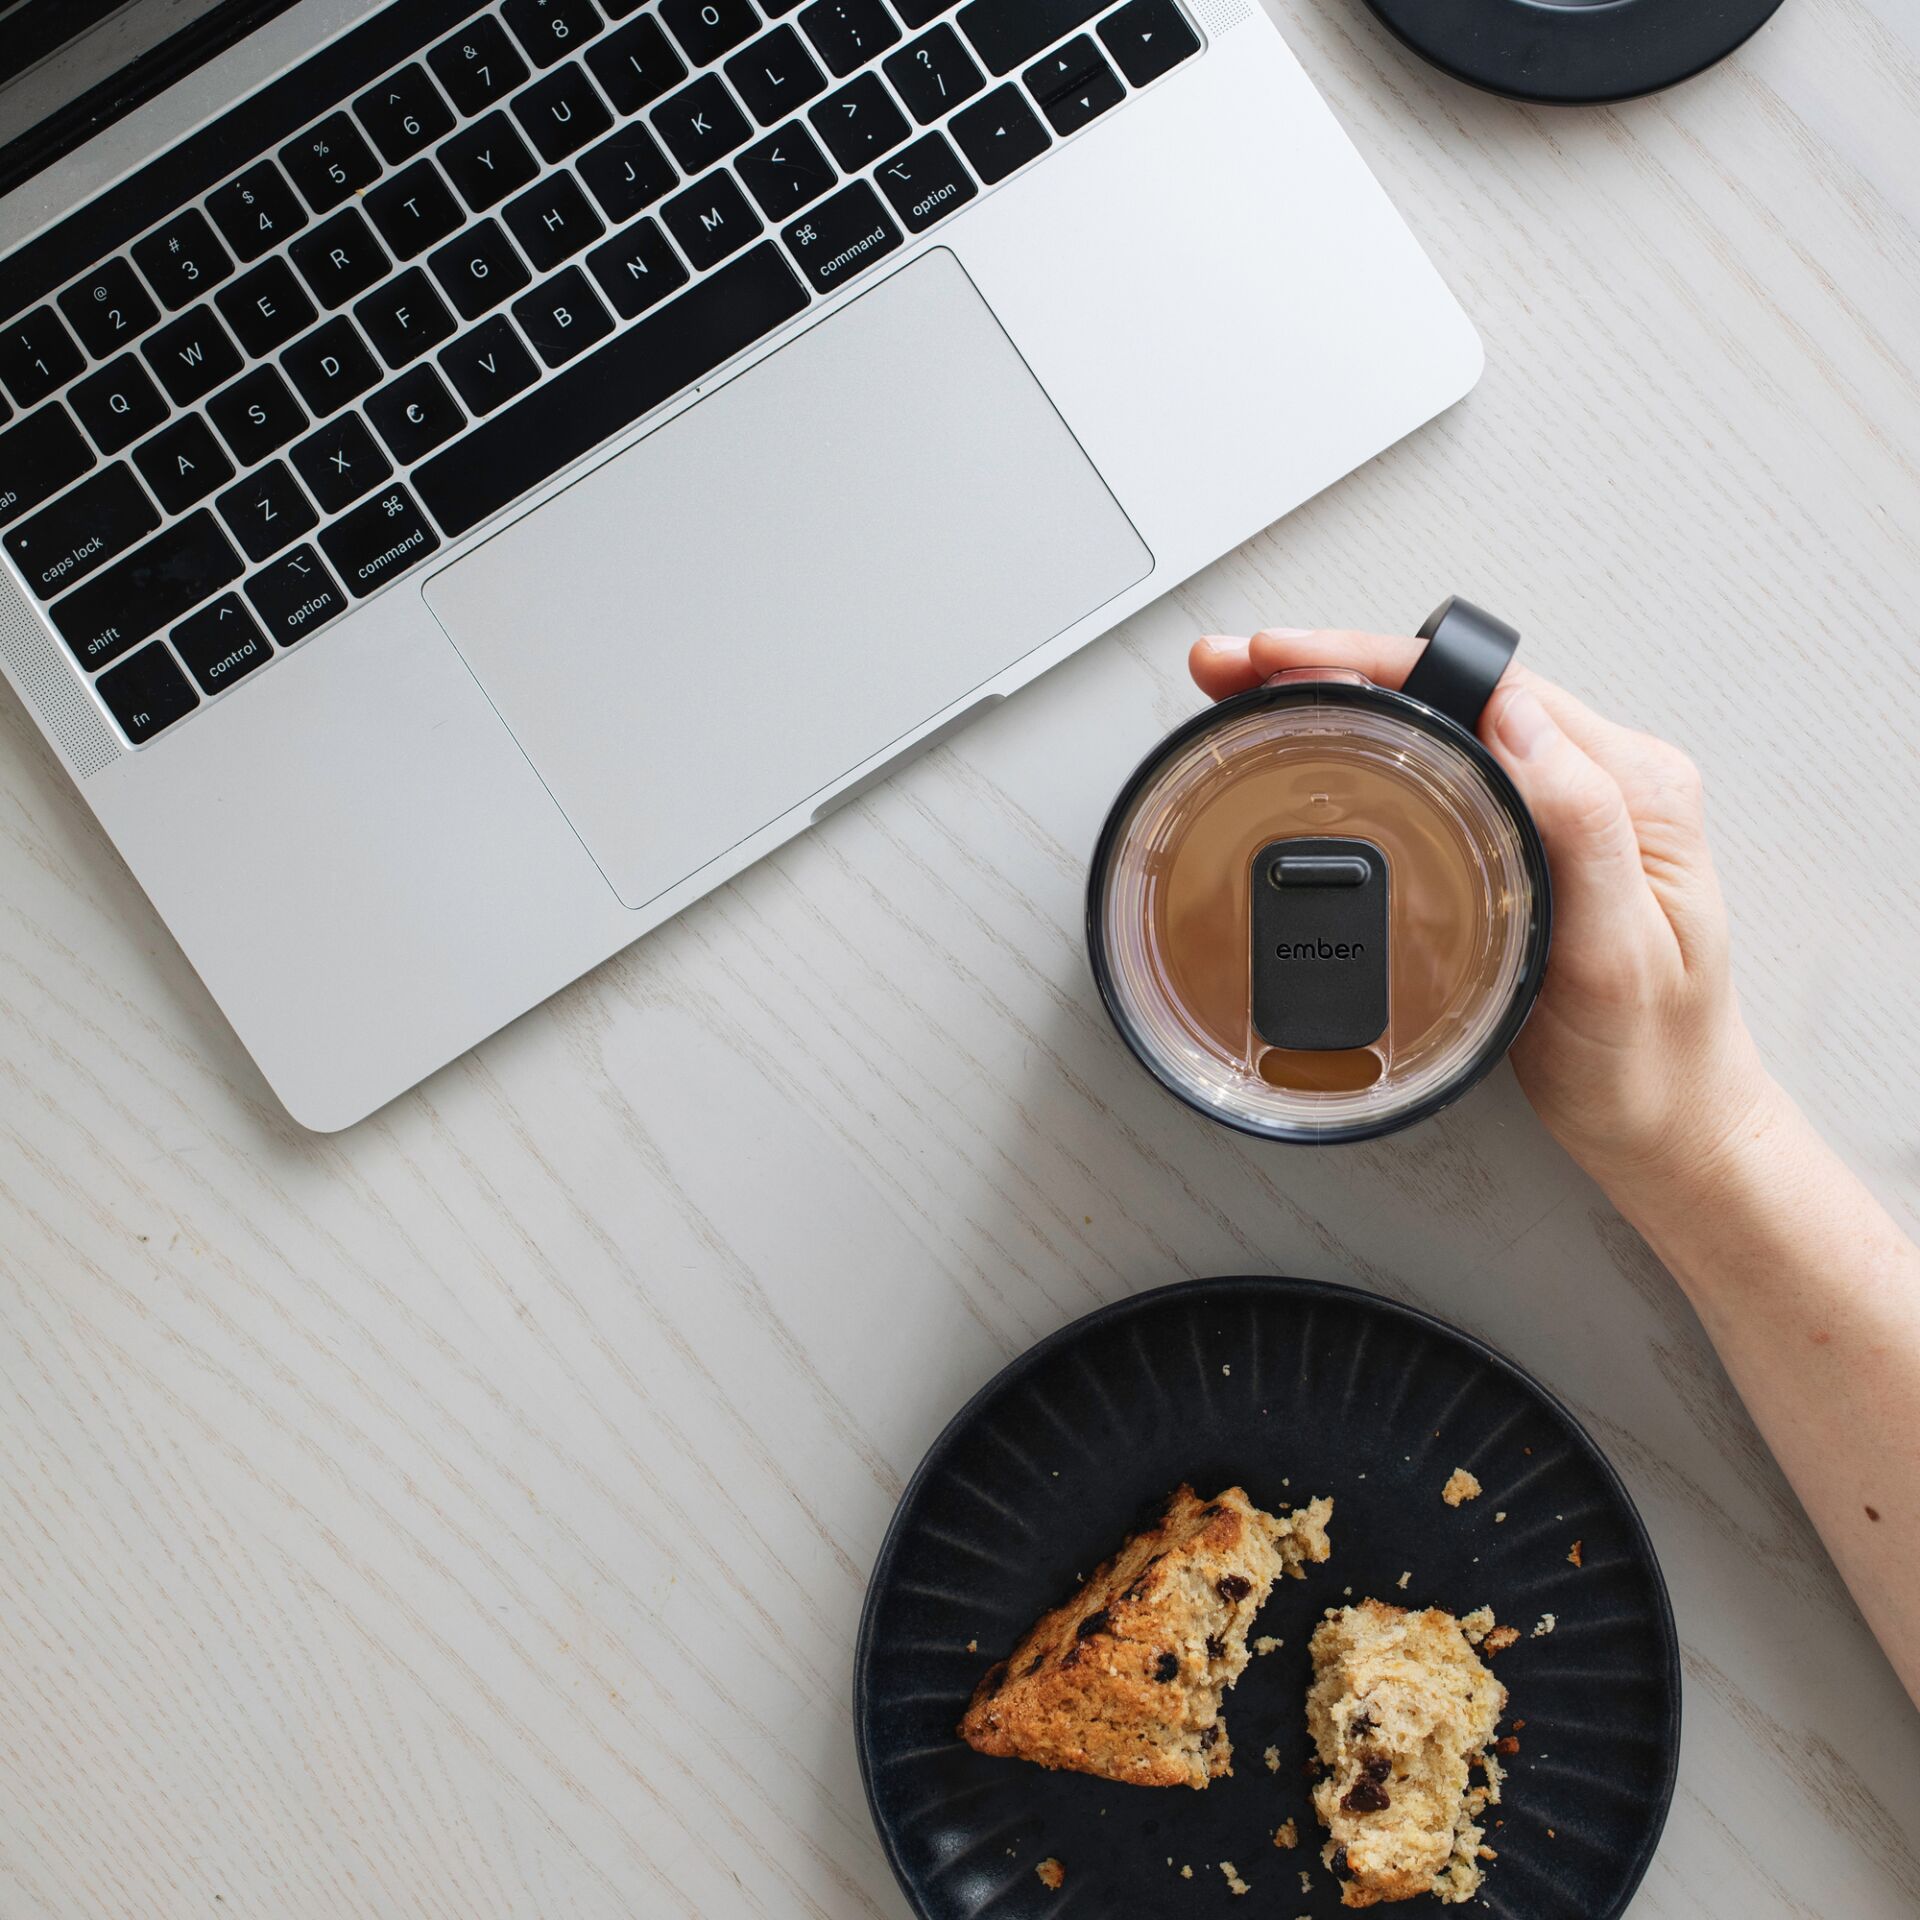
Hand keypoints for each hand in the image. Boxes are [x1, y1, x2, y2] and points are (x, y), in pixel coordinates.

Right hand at [1188, 627, 1779, 1190]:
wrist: (1666, 1128)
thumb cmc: (1651, 1059)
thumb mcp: (1621, 953)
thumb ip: (1583, 828)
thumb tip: (1516, 718)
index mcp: (1631, 784)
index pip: (1483, 685)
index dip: (1373, 661)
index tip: (1287, 660)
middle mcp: (1598, 779)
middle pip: (1448, 688)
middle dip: (1333, 667)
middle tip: (1235, 671)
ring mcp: (1559, 808)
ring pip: (1435, 720)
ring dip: (1340, 698)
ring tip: (1250, 696)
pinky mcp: (1527, 841)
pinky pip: (1438, 768)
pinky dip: (1364, 746)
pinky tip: (1315, 751)